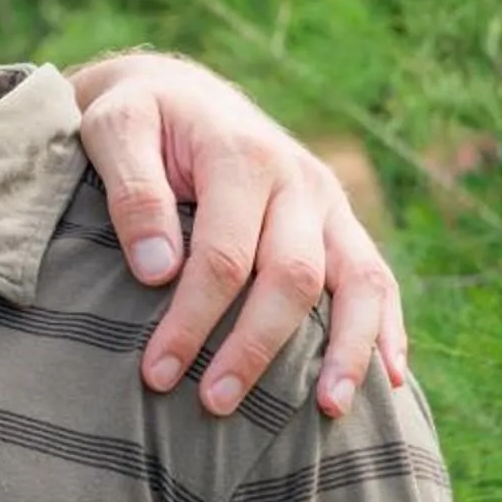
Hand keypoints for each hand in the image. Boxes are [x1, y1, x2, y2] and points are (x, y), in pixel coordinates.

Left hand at [69, 51, 406, 418]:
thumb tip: (159, 272)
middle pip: (292, 277)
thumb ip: (132, 192)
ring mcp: (327, 202)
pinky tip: (389, 381)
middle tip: (213, 404)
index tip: (158, 373)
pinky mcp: (339, 221)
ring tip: (327, 410)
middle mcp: (296, 179)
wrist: (178, 91)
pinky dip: (388, 329)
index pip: (223, 256)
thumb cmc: (137, 118)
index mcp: (240, 155)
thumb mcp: (113, 131)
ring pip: (357, 281)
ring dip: (345, 350)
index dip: (192, 320)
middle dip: (255, 348)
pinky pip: (377, 277)